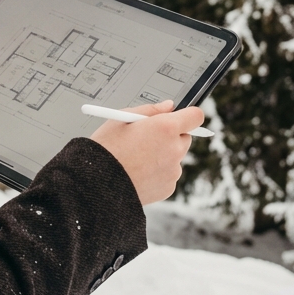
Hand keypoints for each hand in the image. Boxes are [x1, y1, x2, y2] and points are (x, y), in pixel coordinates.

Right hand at [89, 100, 203, 204]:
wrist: (98, 183)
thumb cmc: (107, 148)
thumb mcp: (123, 118)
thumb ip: (151, 110)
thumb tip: (169, 106)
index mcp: (166, 127)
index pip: (195, 116)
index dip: (188, 115)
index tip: (180, 116)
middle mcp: (174, 149)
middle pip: (185, 137)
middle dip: (171, 135)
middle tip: (149, 137)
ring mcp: (173, 170)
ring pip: (175, 157)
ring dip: (164, 154)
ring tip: (137, 158)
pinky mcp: (169, 187)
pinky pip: (168, 174)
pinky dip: (158, 172)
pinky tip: (139, 171)